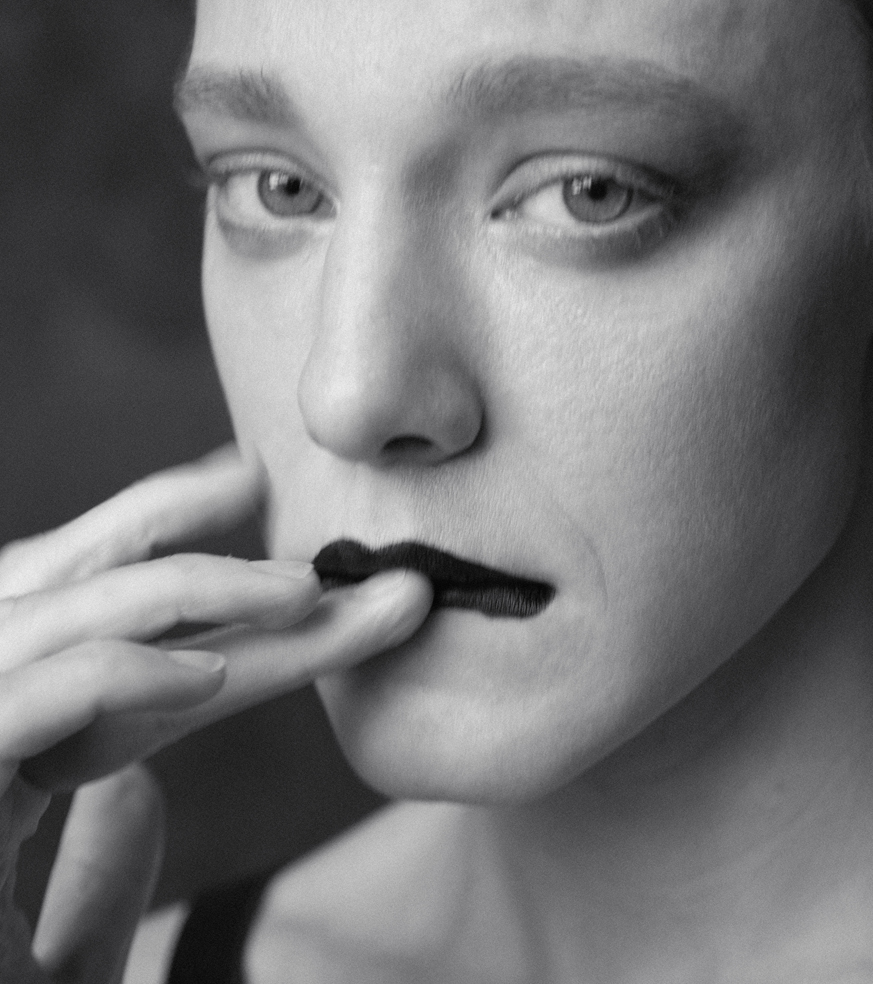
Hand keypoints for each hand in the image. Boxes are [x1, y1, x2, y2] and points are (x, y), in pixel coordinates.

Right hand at [0, 445, 431, 980]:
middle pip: (55, 604)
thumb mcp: (44, 980)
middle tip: (263, 479)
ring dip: (176, 594)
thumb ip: (91, 888)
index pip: (103, 669)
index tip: (303, 579)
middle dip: (165, 535)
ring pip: (41, 627)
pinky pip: (19, 709)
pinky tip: (206, 676)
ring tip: (299, 591)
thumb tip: (146, 795)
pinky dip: (111, 678)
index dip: (202, 615)